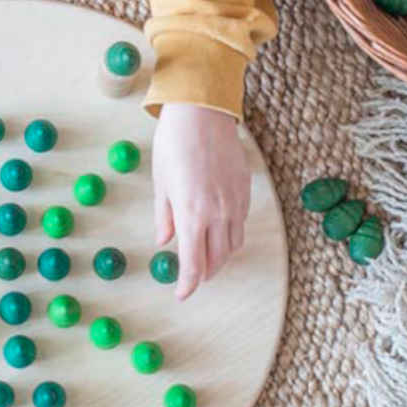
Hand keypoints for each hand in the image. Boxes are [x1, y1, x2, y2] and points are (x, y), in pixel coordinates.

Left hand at [152, 103, 250, 298]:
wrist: (202, 112)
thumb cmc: (174, 143)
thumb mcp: (161, 182)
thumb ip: (165, 216)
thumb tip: (165, 241)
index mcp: (192, 213)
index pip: (194, 263)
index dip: (188, 284)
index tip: (181, 294)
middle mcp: (218, 212)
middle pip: (217, 259)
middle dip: (204, 273)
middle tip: (192, 276)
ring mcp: (235, 201)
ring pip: (233, 244)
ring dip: (220, 257)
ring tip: (206, 258)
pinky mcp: (245, 190)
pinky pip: (241, 223)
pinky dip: (230, 235)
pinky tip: (219, 231)